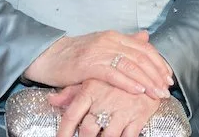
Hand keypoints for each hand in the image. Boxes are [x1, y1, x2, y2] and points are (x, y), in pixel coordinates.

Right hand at [24, 31, 173, 99]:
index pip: (144, 48)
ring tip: (158, 93)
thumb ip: (125, 43)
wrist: (48, 57)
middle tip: (167, 88)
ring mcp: (99, 52)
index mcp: (114, 36)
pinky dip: (128, 83)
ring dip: (147, 81)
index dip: (158, 63)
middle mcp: (109, 41)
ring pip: (130, 66)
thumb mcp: (103, 45)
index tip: (168, 77)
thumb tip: (146, 36)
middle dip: (156, 74)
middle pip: (141, 57)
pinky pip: (113, 74)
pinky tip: (138, 91)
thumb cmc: (75, 55)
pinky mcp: (88, 65)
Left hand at [48, 80, 163, 136]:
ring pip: (108, 136)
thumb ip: (71, 92)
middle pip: (87, 129)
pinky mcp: (138, 116)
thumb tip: (51, 99)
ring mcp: (122, 109)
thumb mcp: (91, 80)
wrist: (147, 68)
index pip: (71, 116)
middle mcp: (104, 101)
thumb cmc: (114, 78)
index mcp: (90, 90)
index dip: (63, 133)